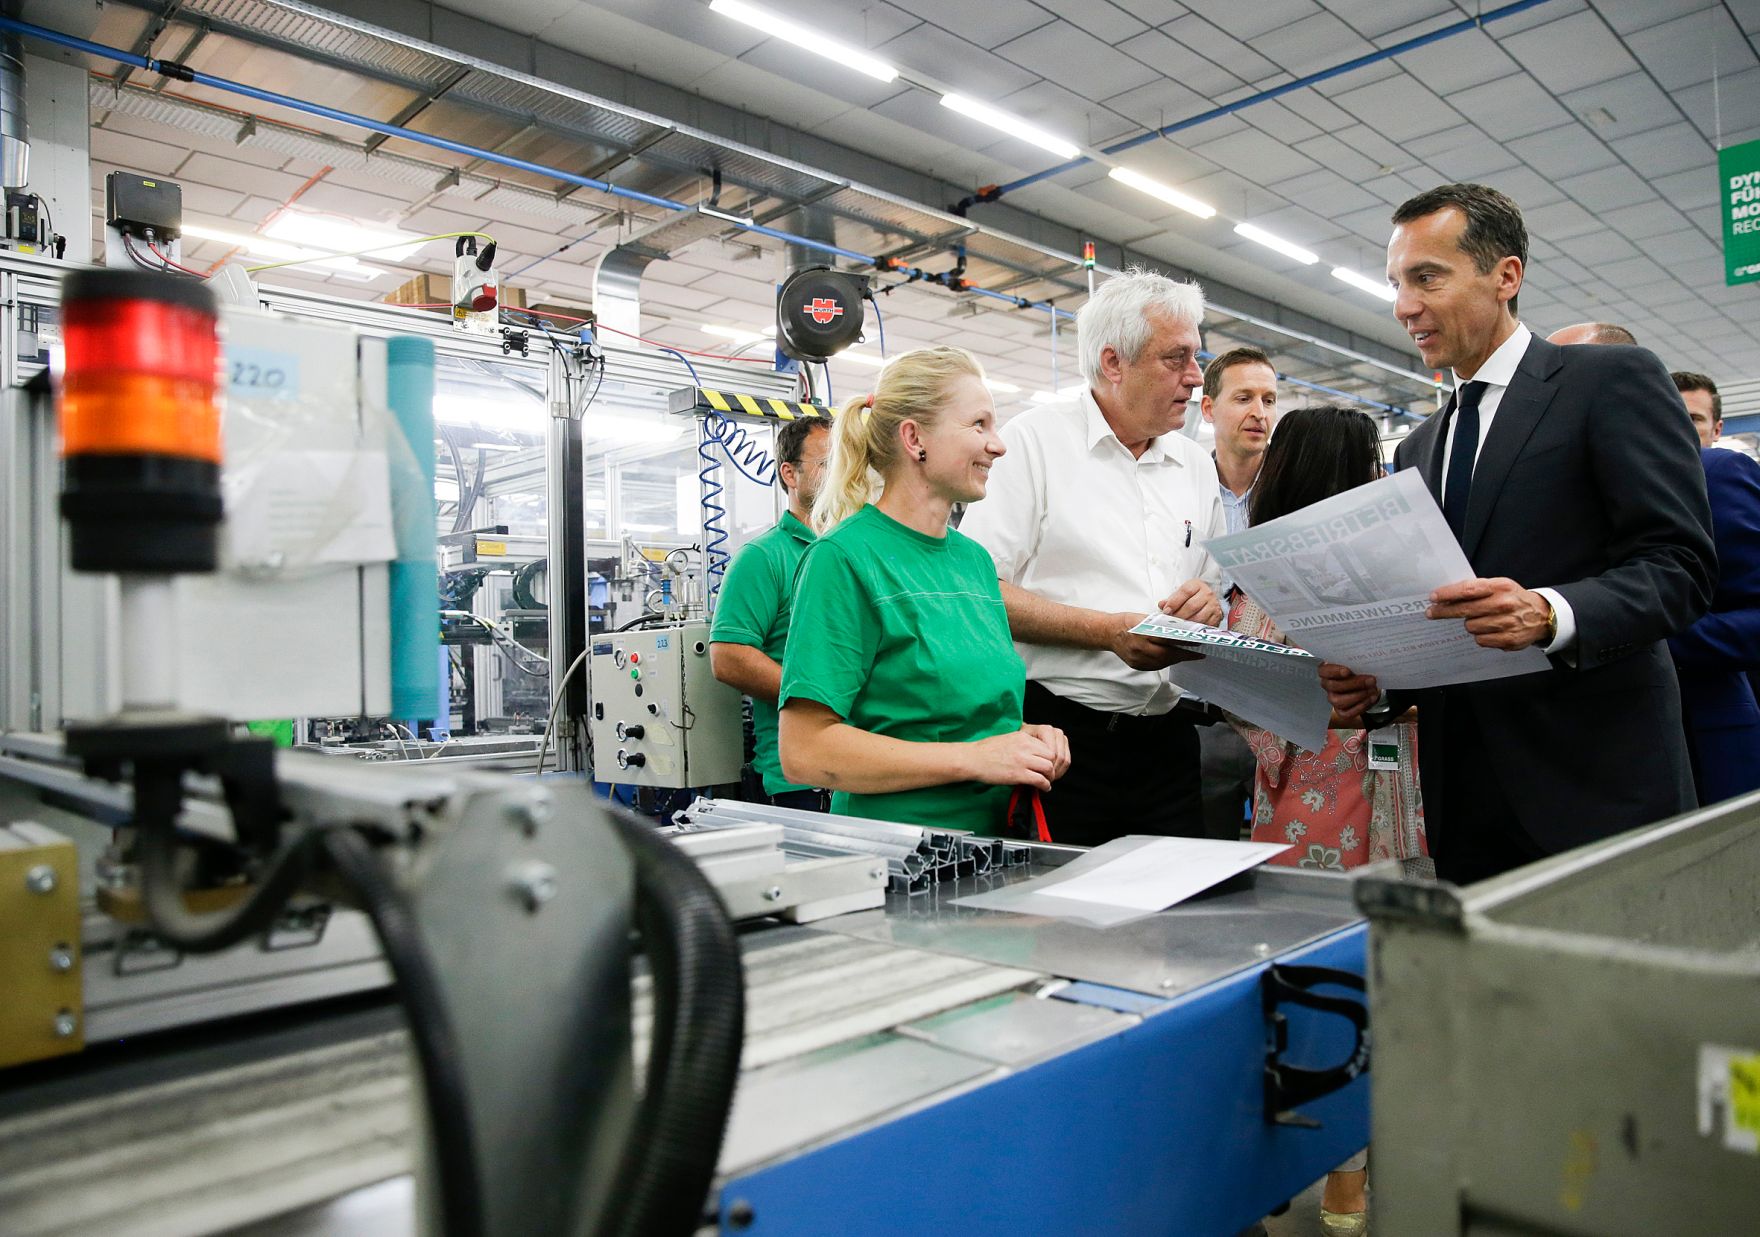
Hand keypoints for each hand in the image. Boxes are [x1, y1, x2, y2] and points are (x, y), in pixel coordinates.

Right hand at [966, 726, 1064, 790]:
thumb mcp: (1009, 739)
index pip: (1048, 745)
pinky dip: (1045, 785)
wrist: (973, 759)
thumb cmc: (987, 750)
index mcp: (1023, 737)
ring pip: (1048, 768)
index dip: (1050, 756)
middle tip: (1050, 774)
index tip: (1048, 763)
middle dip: (1053, 766)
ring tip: (1047, 781)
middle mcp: (1026, 746)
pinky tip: (1044, 788)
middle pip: (1051, 756)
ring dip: (1050, 776)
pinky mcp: (1018, 774)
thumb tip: (1035, 753)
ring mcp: (1022, 760)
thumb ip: (1024, 744)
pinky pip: (1040, 780)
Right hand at [1108, 614, 1203, 669]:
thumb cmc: (1126, 622)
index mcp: (1141, 633)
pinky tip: (1173, 658)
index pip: (1167, 639)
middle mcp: (1139, 648)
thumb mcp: (1143, 617)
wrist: (1108, 633)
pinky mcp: (1136, 665)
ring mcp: (1137, 659)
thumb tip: (1180, 629)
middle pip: (1166, 654)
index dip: (1183, 642)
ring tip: (1188, 656)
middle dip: (1184, 654)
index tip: (1197, 642)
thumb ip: (1160, 624)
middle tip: (1197, 653)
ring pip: (1162, 662)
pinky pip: (1155, 666)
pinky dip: (1166, 662)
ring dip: (1176, 659)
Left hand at [1158, 578, 1222, 626]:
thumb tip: (1162, 605)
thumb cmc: (1192, 597)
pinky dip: (1195, 630)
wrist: (1209, 602)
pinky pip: (1205, 625)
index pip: (1185, 592)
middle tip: (1170, 621)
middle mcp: (1207, 594)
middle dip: (1178, 615)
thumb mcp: (1181, 594)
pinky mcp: (1216, 617)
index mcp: (1197, 585)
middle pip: (1191, 606)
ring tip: (1177, 627)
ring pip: (1198, 617)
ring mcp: (1213, 606)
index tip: (1166, 611)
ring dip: (1186, 624)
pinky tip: (1188, 630)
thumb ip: (1171, 600)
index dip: (1174, 602)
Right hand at [1318, 662, 1378, 723]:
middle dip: (1354, 683)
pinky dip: (1362, 706)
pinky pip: (1348, 713)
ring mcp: (1333, 699)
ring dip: (1359, 696)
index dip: (1334, 671)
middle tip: (1371, 680)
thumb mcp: (1357, 664)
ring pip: (1339, 701)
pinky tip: (1371, 698)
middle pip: (1333, 686)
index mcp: (1327, 671)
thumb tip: (1363, 665)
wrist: (1367, 683)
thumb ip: (1356, 663)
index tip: (1347, 671)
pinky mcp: (1341, 711)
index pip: (1323, 671)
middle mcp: (1327, 685)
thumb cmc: (1359, 671)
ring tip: (1372, 689)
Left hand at [1428, 577, 1552, 650]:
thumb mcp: (1499, 586)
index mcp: (1500, 587)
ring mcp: (1506, 623)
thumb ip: (1477, 589)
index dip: (1448, 594)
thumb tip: (1447, 596)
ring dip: (1471, 624)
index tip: (1433, 598)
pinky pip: (1480, 640)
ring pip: (1470, 626)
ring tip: (1482, 619)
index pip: (1468, 590)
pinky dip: (1481, 635)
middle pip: (1464, 610)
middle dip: (1444, 611)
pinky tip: (1490, 629)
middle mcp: (1504, 604)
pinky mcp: (1508, 640)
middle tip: (1432, 612)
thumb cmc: (1513, 598)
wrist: (1542, 616)